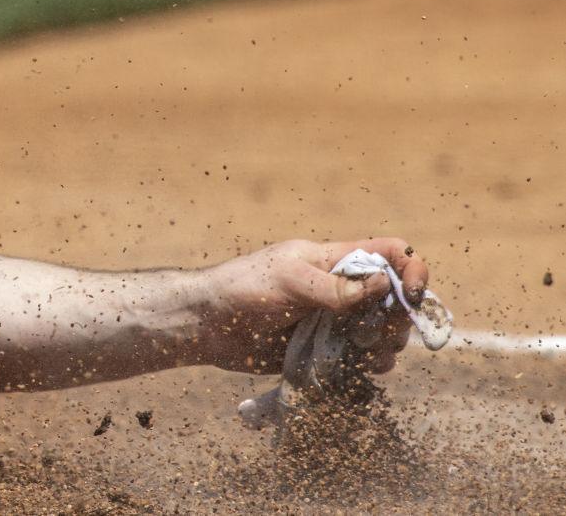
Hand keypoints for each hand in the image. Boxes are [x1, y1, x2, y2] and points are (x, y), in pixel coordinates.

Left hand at [195, 237, 427, 373]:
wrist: (210, 326)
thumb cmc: (244, 289)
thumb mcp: (289, 279)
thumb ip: (334, 286)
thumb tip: (384, 284)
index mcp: (334, 260)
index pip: (390, 253)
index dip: (411, 269)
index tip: (410, 296)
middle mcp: (342, 289)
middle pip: (396, 300)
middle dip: (399, 318)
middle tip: (377, 333)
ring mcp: (335, 321)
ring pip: (383, 332)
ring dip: (386, 345)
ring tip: (366, 353)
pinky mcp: (326, 350)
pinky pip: (362, 358)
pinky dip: (369, 364)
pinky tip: (359, 368)